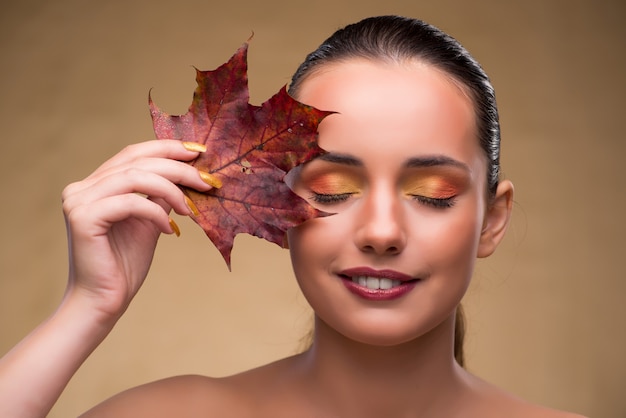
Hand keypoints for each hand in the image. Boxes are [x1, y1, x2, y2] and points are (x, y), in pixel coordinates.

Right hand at [61, 140, 213, 319]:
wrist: (104, 302)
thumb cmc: (125, 265)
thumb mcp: (151, 222)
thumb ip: (161, 196)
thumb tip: (187, 173)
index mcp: (95, 184)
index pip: (134, 153)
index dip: (167, 147)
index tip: (199, 151)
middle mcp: (82, 187)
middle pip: (137, 160)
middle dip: (178, 168)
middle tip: (207, 181)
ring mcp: (79, 200)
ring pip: (135, 177)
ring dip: (172, 189)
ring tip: (190, 209)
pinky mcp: (83, 217)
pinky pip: (131, 202)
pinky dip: (156, 212)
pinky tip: (170, 229)